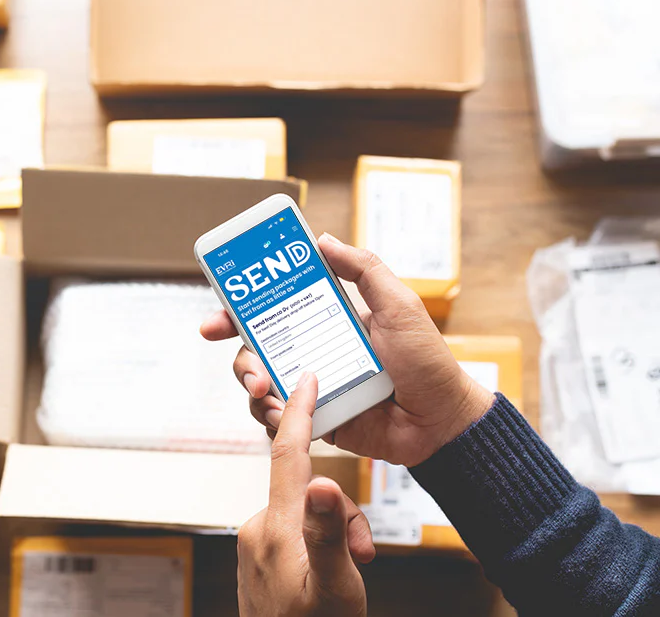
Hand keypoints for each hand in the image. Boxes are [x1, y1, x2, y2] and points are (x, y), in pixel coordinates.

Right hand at [201, 234, 494, 466]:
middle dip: (239, 355)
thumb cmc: (426, 361)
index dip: (239, 310)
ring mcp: (310, 388)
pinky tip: (281, 414)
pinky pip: (277, 418)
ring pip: (259, 384)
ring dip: (251, 384)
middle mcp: (311, 352)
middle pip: (254, 349)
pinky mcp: (314, 419)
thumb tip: (322, 239)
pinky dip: (270, 416)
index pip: (273, 310)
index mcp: (325, 321)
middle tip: (241, 359)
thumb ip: (364, 269)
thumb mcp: (398, 305)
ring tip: (264, 389)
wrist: (440, 420)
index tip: (219, 314)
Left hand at [237, 372, 373, 616]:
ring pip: (305, 514)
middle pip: (307, 490)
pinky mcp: (259, 558)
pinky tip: (328, 576)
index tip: (307, 378)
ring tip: (351, 573)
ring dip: (334, 535)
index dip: (300, 412)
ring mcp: (256, 545)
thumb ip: (330, 532)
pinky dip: (318, 545)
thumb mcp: (334, 586)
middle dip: (341, 514)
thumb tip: (323, 481)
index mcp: (276, 527)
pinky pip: (295, 534)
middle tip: (363, 553)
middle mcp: (258, 528)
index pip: (288, 456)